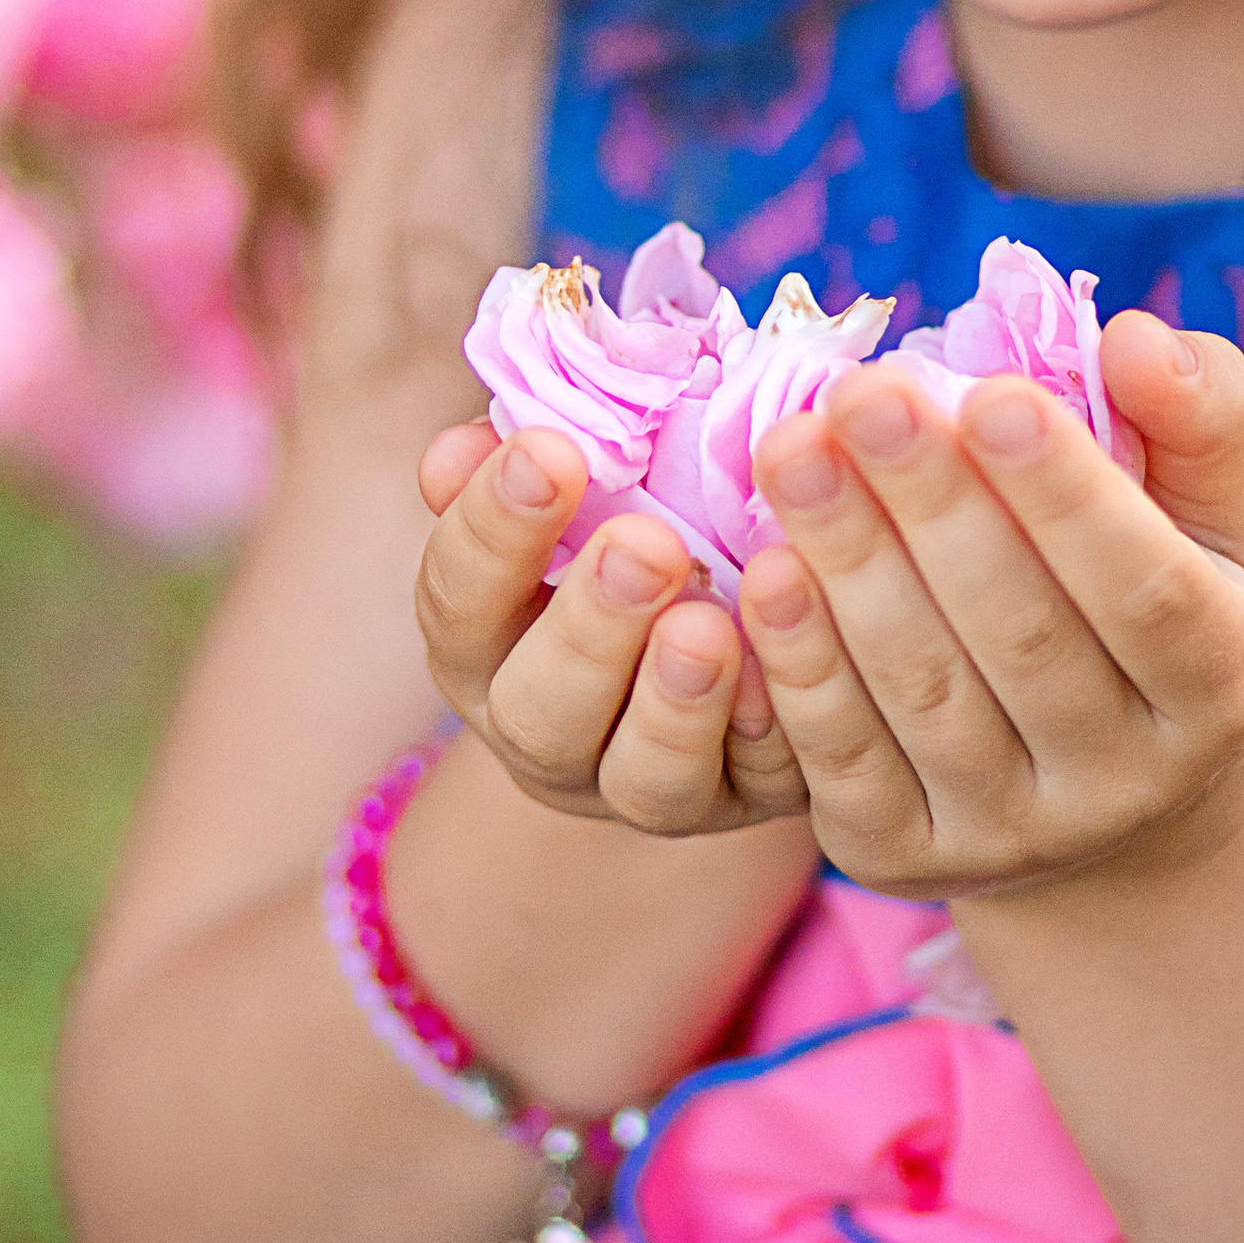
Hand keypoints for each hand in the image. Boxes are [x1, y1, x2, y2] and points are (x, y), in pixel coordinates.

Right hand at [413, 420, 809, 831]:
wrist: (731, 636)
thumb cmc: (632, 523)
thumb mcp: (575, 490)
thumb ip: (531, 464)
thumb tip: (474, 439)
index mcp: (485, 646)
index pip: (458, 599)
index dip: (493, 529)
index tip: (549, 450)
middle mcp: (549, 734)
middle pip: (538, 712)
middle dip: (590, 628)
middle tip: (646, 544)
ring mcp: (646, 786)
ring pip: (645, 778)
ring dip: (675, 702)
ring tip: (709, 626)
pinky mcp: (750, 802)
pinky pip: (762, 787)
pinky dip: (771, 732)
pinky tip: (785, 673)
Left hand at [729, 311, 1243, 898]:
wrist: (1103, 799)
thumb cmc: (1154, 598)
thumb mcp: (1209, 517)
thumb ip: (1198, 418)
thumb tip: (1140, 338)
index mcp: (1216, 682)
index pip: (1144, 590)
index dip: (1066, 495)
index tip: (988, 393)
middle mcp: (1125, 778)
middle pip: (1020, 637)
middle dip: (932, 506)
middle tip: (860, 391)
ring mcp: (1012, 832)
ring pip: (923, 693)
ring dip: (849, 565)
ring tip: (791, 450)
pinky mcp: (902, 855)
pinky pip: (844, 760)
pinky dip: (800, 665)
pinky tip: (764, 569)